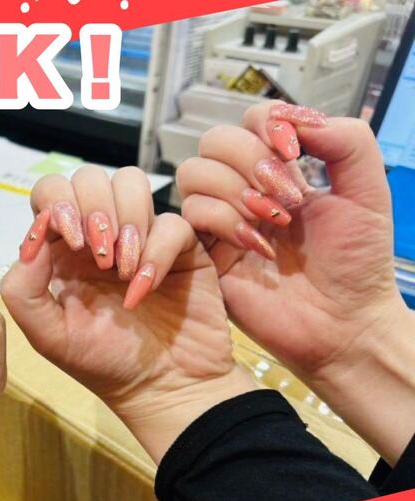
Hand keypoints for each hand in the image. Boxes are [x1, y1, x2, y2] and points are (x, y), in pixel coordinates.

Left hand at [0, 166, 254, 461]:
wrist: (163, 387)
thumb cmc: (103, 362)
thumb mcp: (49, 335)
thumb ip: (24, 290)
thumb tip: (32, 239)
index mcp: (61, 249)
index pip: (50, 195)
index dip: (58, 206)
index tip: (71, 242)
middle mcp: (98, 234)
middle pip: (88, 178)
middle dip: (92, 208)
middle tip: (99, 256)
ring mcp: (140, 235)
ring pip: (130, 183)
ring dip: (125, 221)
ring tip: (122, 270)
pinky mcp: (179, 245)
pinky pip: (170, 220)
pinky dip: (156, 251)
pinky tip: (144, 288)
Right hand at [178, 102, 414, 462]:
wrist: (343, 323)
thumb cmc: (356, 266)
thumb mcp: (368, 192)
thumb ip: (346, 142)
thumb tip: (298, 120)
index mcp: (281, 170)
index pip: (252, 120)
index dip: (267, 124)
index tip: (296, 154)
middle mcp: (246, 189)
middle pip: (214, 140)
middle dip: (250, 160)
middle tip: (287, 197)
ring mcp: (222, 219)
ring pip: (193, 173)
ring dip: (235, 191)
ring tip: (273, 222)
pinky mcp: (205, 251)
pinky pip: (190, 215)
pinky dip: (226, 223)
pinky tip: (258, 247)